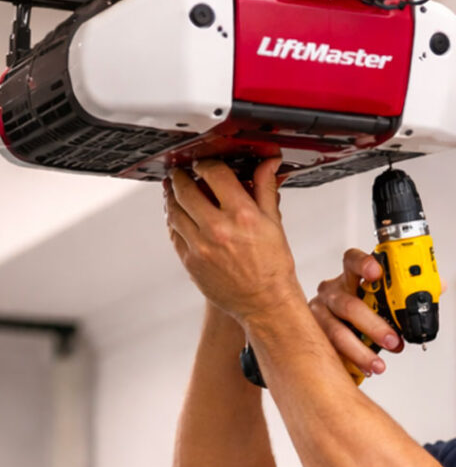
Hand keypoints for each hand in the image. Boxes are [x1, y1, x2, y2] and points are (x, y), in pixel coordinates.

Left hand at [164, 158, 302, 324]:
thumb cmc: (273, 266)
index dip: (205, 164)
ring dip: (171, 197)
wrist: (265, 303)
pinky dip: (173, 221)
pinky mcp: (190, 262)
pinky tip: (178, 217)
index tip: (203, 164)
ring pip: (173, 211)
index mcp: (243, 215)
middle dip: (180, 177)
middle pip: (185, 189)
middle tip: (179, 173)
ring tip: (174, 191)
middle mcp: (219, 228)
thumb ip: (265, 188)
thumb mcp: (273, 223)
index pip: (214, 173)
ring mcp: (201, 246)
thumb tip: (268, 163)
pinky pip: (174, 233)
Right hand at [309, 248, 403, 377]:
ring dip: (360, 350)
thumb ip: (408, 292)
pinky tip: (364, 370)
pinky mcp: (312, 336)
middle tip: (394, 341)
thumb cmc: (362, 312)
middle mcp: (331, 292)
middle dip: (373, 324)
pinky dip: (349, 362)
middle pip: (348, 304)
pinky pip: (329, 350)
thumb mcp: (384, 301)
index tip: (377, 273)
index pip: (352, 260)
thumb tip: (440, 286)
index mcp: (349, 277)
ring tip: (379, 365)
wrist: (331, 334)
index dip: (363, 264)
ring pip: (336, 331)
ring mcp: (318, 313)